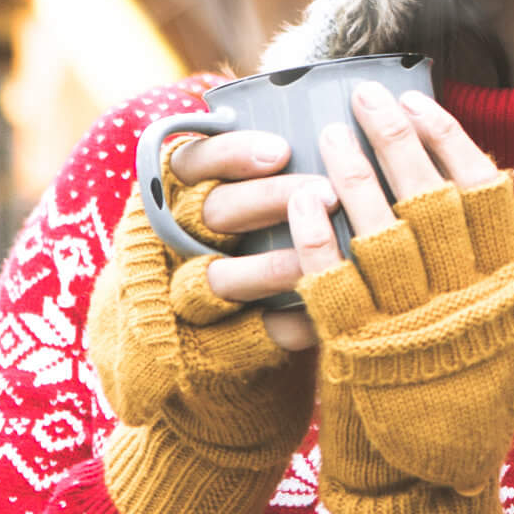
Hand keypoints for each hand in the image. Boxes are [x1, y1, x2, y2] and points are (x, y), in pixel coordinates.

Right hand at [87, 149, 318, 513]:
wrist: (206, 382)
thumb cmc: (246, 271)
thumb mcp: (239, 222)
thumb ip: (270, 182)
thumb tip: (346, 131)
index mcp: (174, 204)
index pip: (187, 164)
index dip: (228, 153)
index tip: (279, 148)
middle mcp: (167, 251)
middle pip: (207, 216)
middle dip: (264, 201)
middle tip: (324, 191)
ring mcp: (177, 308)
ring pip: (212, 281)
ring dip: (267, 267)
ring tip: (315, 259)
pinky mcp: (200, 358)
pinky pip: (240, 341)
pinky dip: (281, 330)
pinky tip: (316, 322)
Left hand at [293, 85, 513, 513]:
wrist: (430, 490)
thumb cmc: (469, 405)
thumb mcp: (508, 336)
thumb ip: (498, 271)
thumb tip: (483, 190)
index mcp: (509, 288)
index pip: (484, 190)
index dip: (449, 140)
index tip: (422, 103)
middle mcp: (465, 299)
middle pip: (427, 193)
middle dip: (394, 136)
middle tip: (365, 96)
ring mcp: (410, 323)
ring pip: (377, 225)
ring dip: (351, 172)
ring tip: (328, 135)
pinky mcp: (358, 350)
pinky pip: (332, 276)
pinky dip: (317, 232)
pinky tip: (304, 199)